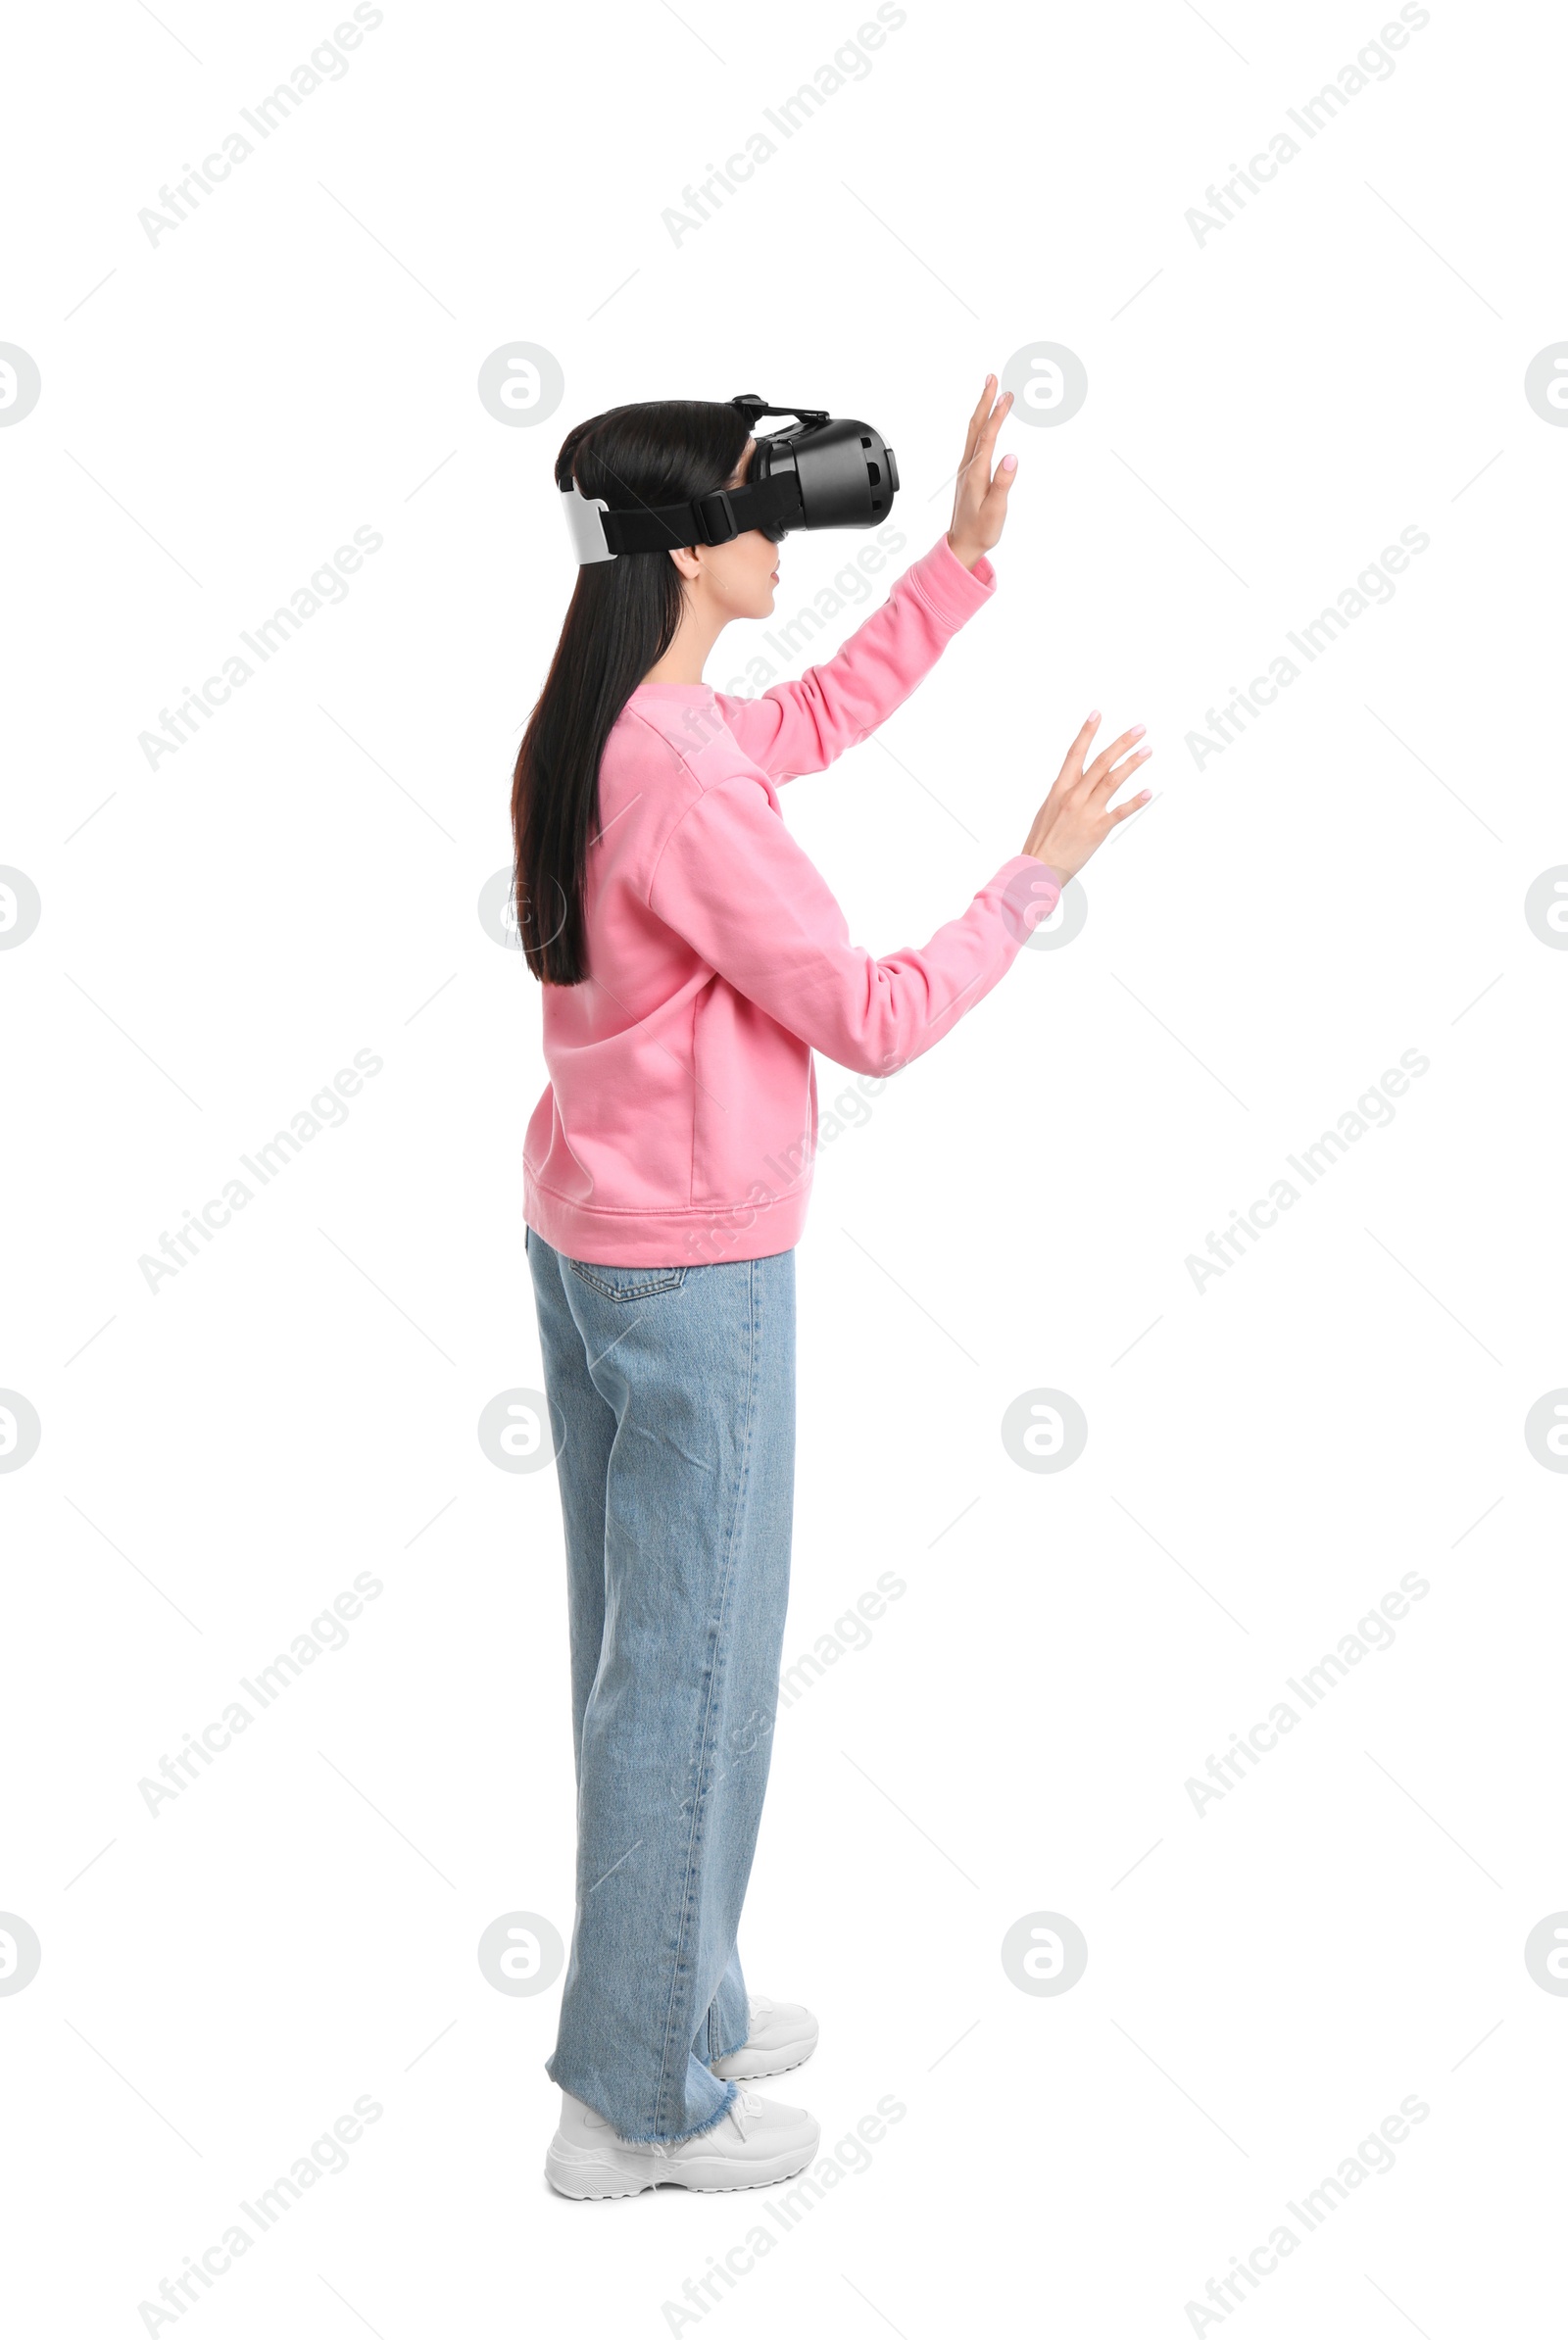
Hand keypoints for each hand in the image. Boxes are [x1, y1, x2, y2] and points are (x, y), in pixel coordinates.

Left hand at [947, 376, 1016, 570]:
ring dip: (982, 409)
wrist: (962, 544)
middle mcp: (968, 466)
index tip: (1007, 395)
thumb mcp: (995, 511)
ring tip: (990, 389)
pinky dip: (981, 424)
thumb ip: (1003, 484)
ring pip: (974, 431)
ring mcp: (967, 468)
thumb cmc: (980, 531)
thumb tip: (1011, 457)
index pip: (988, 437)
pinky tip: (986, 420)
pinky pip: (975, 440)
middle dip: (985, 401)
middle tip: (992, 378)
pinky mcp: (969, 472)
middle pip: (976, 426)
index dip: (997, 415)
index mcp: (975, 473)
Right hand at [1022, 713, 1151, 881]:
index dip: (1087, 732)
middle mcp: (1074, 796)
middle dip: (1121, 743)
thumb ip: (1064, 793)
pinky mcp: (1097, 829)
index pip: (1075, 753)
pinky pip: (1120, 812)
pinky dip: (1135, 802)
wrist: (1038, 867)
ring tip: (1147, 750)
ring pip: (1112, 780)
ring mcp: (1086, 812)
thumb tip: (1074, 780)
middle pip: (1101, 762)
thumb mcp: (1048, 809)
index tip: (1097, 714)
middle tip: (1139, 729)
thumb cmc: (1041, 841)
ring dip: (1132, 763)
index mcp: (1060, 789)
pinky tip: (1147, 792)